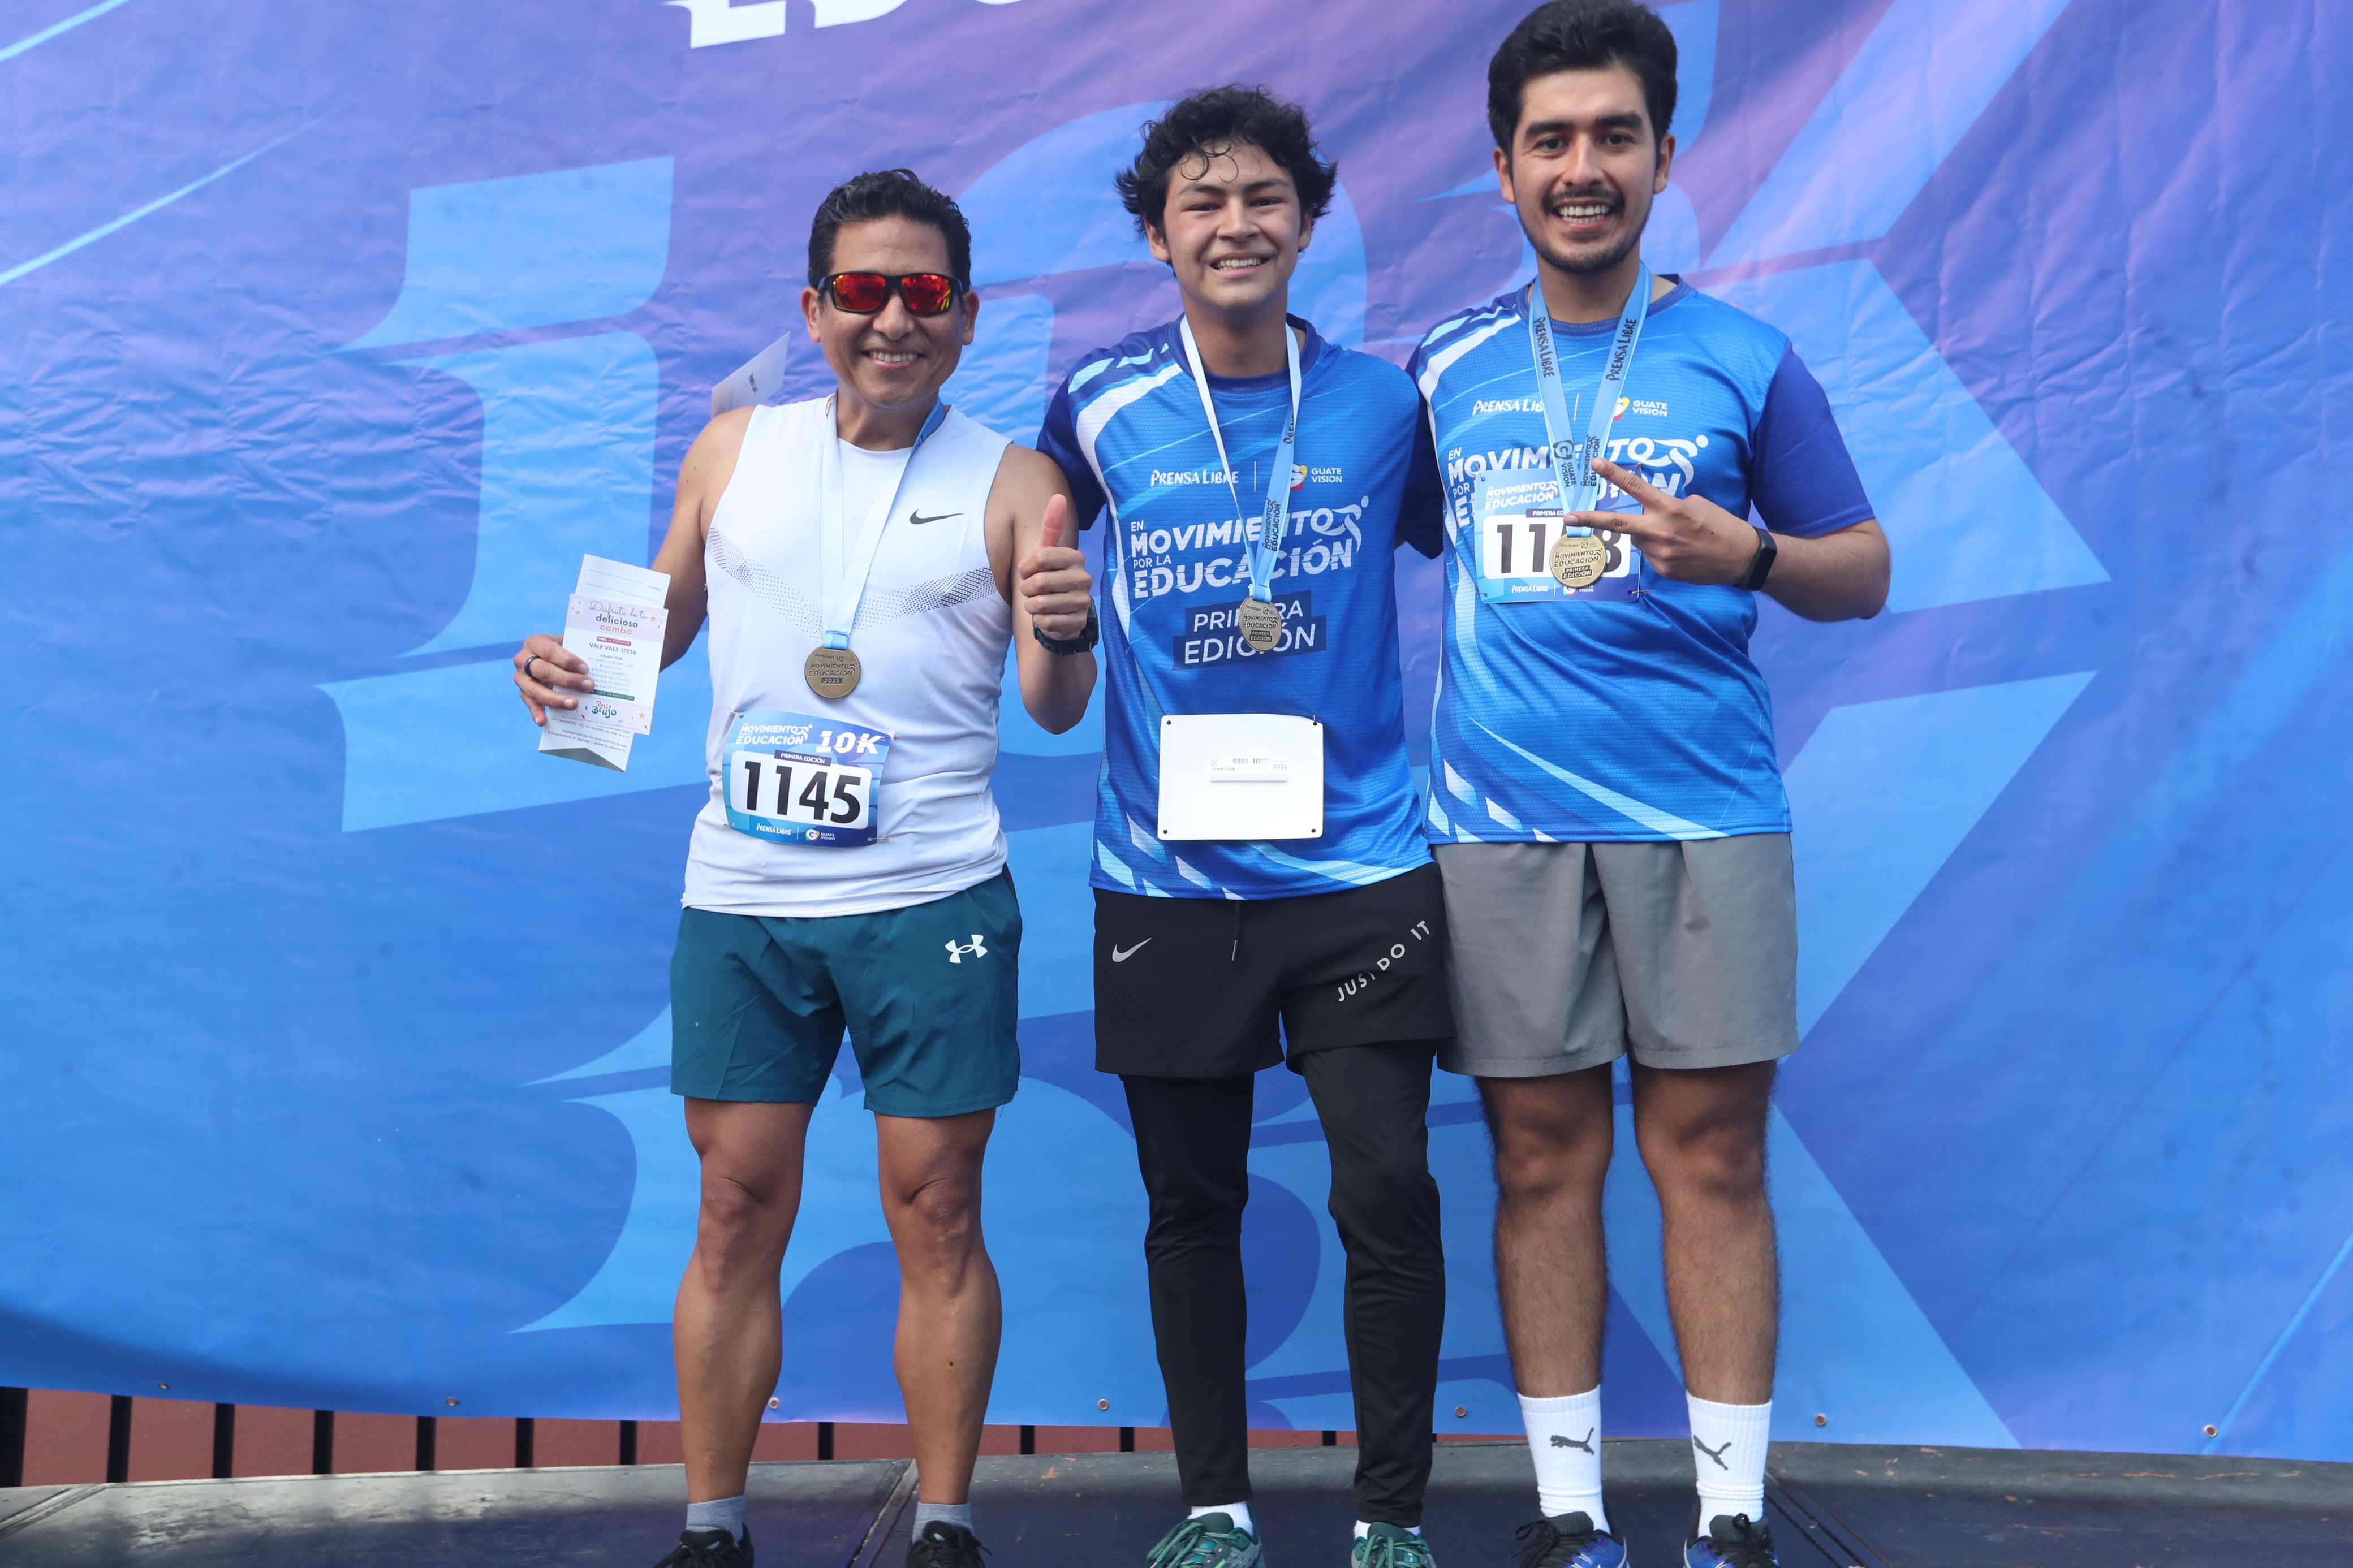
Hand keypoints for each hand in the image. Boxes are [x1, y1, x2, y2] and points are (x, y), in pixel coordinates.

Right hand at [513, 633, 593, 725]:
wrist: (547, 656)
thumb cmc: (562, 649)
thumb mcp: (567, 643)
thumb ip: (577, 650)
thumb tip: (598, 665)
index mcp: (535, 642)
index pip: (550, 651)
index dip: (567, 660)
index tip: (585, 668)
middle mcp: (522, 659)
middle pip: (543, 671)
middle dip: (567, 680)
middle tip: (588, 686)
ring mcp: (520, 678)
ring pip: (535, 690)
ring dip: (555, 699)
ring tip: (574, 704)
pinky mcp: (522, 692)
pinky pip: (529, 704)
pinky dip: (536, 713)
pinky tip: (544, 721)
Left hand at [1018, 493, 1093, 638]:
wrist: (1063, 614)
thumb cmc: (1050, 579)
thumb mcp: (1047, 553)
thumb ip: (1052, 526)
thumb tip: (1058, 496)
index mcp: (1076, 558)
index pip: (1039, 557)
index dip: (1025, 567)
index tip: (1026, 572)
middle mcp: (1084, 578)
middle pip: (1037, 582)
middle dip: (1026, 589)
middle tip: (1032, 591)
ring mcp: (1083, 602)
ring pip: (1039, 604)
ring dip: (1031, 606)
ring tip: (1039, 604)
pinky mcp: (1078, 623)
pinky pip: (1045, 622)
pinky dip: (1040, 621)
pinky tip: (1049, 617)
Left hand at [1583, 459, 1761, 585]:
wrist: (1740, 557)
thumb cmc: (1720, 525)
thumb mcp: (1696, 504)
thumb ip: (1668, 505)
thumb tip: (1651, 511)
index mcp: (1669, 508)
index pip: (1636, 487)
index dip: (1613, 474)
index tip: (1595, 464)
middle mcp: (1659, 531)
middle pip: (1616, 524)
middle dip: (1589, 520)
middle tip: (1568, 518)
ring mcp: (1659, 554)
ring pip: (1639, 539)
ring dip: (1649, 535)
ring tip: (1677, 537)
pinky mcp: (1662, 570)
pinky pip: (1651, 555)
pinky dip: (1661, 550)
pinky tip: (1682, 551)